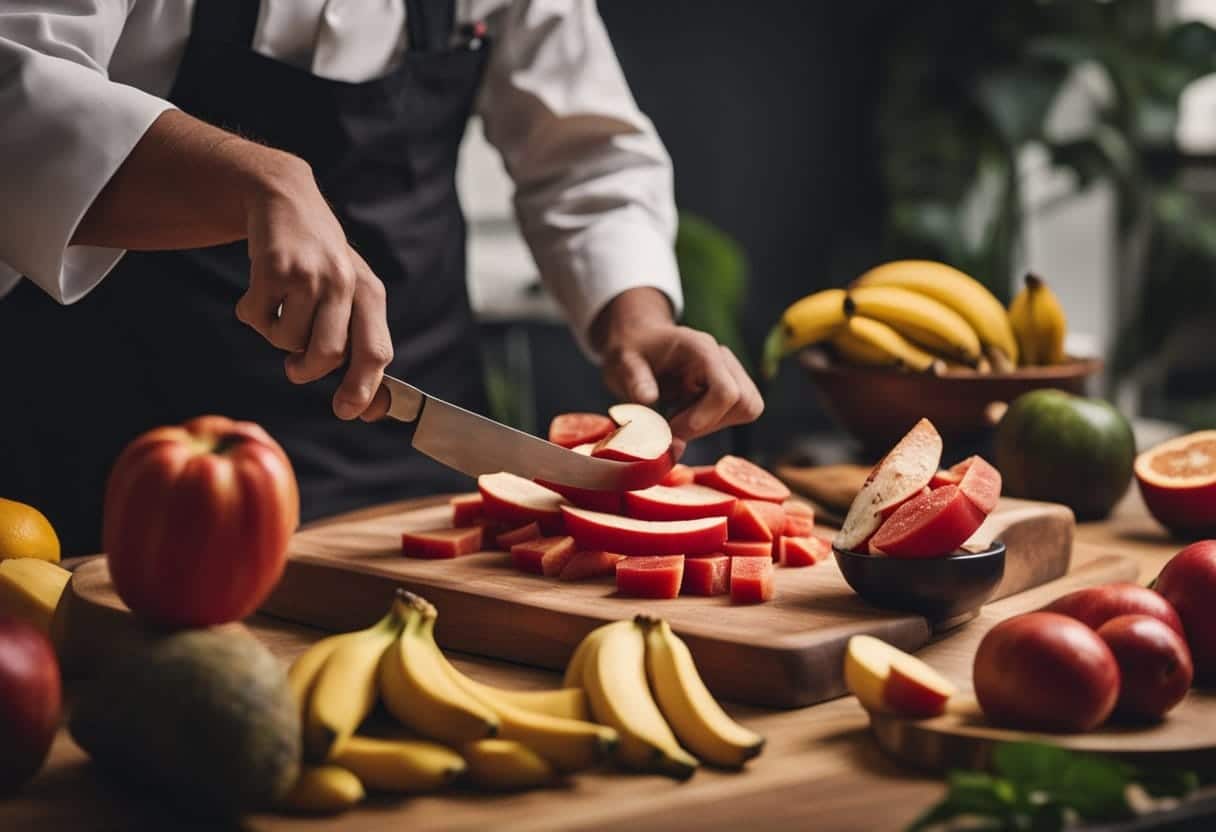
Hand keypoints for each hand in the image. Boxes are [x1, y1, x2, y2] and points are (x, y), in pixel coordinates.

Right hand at [237, 157, 393, 420]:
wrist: (285, 200)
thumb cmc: (319, 262)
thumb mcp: (348, 294)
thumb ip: (356, 343)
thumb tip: (362, 408)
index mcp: (370, 294)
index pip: (376, 352)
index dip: (365, 388)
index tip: (348, 412)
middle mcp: (345, 283)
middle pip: (329, 356)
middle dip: (306, 371)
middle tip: (295, 368)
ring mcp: (309, 274)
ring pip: (287, 341)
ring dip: (276, 336)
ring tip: (281, 308)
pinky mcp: (273, 267)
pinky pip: (257, 318)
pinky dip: (252, 314)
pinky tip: (260, 291)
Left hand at [593, 288, 763, 446]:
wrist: (639, 342)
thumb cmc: (632, 350)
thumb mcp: (623, 362)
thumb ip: (635, 380)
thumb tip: (649, 400)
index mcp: (700, 348)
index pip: (726, 391)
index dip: (705, 418)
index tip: (674, 428)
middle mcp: (722, 358)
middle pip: (744, 402)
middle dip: (708, 424)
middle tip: (671, 426)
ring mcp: (729, 371)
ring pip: (747, 409)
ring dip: (712, 424)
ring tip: (678, 418)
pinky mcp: (729, 385)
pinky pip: (737, 412)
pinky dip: (712, 423)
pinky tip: (686, 415)